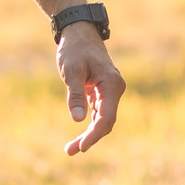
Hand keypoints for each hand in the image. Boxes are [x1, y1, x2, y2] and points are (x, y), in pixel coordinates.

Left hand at [57, 25, 124, 155]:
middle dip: (89, 138)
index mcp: (111, 84)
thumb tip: (77, 119)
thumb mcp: (71, 71)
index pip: (106, 117)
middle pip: (105, 122)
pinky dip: (89, 124)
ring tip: (69, 149)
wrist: (79, 32)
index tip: (81, 147)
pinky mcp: (101, 92)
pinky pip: (98, 113)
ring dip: (88, 134)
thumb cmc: (74, 49)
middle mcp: (115, 89)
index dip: (95, 134)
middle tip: (69, 151)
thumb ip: (75, 95)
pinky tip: (79, 137)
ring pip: (102, 119)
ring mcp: (109, 91)